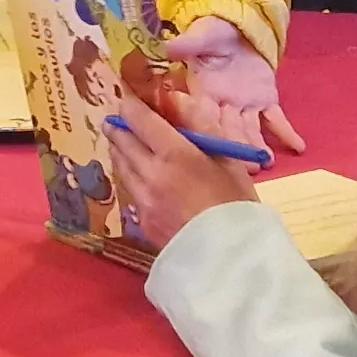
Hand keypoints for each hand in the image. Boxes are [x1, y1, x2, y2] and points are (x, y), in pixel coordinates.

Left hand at [104, 90, 261, 247]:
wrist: (231, 259)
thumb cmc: (237, 205)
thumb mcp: (229, 161)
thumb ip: (203, 127)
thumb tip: (182, 100)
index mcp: (174, 155)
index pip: (139, 120)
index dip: (130, 105)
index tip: (126, 96)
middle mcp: (150, 175)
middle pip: (122, 142)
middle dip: (120, 127)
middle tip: (121, 119)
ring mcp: (142, 200)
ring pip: (121, 167)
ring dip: (121, 151)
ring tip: (127, 144)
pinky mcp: (142, 222)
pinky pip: (130, 190)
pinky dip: (130, 176)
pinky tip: (141, 177)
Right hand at [168, 17, 304, 154]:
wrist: (237, 27)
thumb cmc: (212, 33)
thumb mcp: (201, 35)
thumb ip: (187, 44)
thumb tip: (166, 48)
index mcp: (202, 92)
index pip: (202, 114)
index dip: (206, 130)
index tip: (210, 145)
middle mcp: (223, 105)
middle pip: (228, 130)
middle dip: (235, 148)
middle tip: (244, 167)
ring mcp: (246, 106)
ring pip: (250, 130)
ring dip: (257, 146)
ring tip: (265, 164)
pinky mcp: (266, 101)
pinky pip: (276, 119)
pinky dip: (287, 133)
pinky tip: (298, 147)